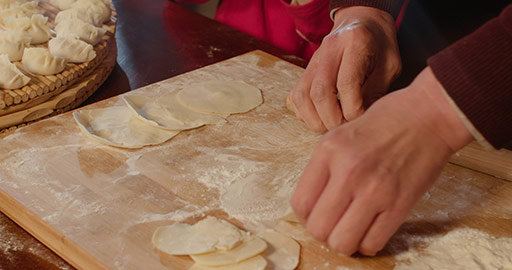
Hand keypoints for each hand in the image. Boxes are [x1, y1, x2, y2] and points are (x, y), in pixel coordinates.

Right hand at [288, 6, 400, 131]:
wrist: (363, 23)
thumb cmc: (380, 46)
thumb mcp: (390, 66)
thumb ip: (376, 91)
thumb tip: (360, 120)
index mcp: (355, 43)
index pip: (346, 84)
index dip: (353, 110)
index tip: (360, 120)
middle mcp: (329, 49)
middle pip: (320, 92)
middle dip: (332, 119)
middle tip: (344, 128)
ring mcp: (313, 59)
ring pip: (302, 96)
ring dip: (315, 119)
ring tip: (332, 127)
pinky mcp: (305, 70)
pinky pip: (296, 97)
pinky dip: (305, 114)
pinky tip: (321, 118)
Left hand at [290, 67, 473, 255]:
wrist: (428, 116)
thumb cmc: (384, 123)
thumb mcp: (340, 134)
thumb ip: (323, 168)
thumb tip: (312, 204)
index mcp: (329, 152)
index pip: (300, 203)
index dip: (305, 216)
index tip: (315, 214)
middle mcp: (348, 172)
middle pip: (318, 228)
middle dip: (322, 232)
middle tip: (333, 223)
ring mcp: (375, 190)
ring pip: (342, 243)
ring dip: (343, 242)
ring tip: (350, 229)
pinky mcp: (400, 204)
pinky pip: (372, 244)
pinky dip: (367, 244)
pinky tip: (369, 229)